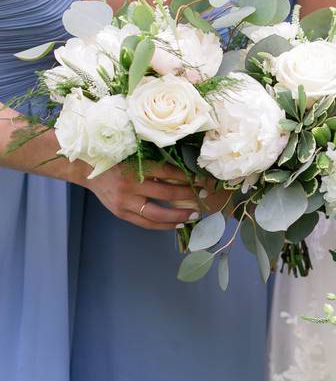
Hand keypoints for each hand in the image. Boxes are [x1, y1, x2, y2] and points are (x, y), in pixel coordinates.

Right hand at [81, 164, 200, 230]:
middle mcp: (130, 186)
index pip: (168, 173)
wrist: (86, 169)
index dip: (187, 177)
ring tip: (194, 215)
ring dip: (179, 216)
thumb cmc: (114, 159)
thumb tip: (184, 170)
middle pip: (167, 194)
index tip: (201, 179)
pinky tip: (177, 224)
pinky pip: (146, 223)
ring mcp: (125, 203)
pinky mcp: (121, 213)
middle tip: (204, 195)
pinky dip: (164, 225)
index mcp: (135, 167)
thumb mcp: (133, 155)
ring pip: (158, 214)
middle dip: (188, 195)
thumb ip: (154, 163)